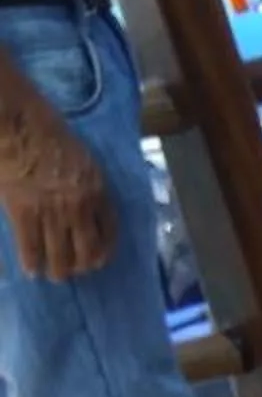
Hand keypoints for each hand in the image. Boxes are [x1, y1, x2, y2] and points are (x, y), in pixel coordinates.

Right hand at [0, 97, 117, 279]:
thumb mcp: (82, 157)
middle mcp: (79, 207)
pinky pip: (31, 249)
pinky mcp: (23, 213)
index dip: (105, 250)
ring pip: (60, 258)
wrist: (16, 122)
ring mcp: (51, 212)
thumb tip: (86, 208)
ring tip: (53, 274)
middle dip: (82, 266)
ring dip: (58, 270)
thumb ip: (87, 184)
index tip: (99, 258)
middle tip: (75, 269)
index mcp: (98, 190)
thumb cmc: (47, 129)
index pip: (110, 232)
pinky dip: (31, 263)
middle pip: (88, 253)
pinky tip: (31, 269)